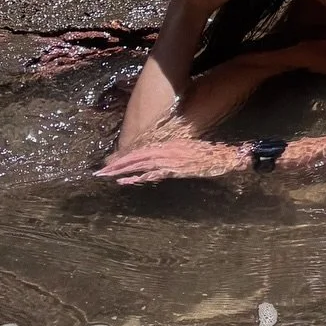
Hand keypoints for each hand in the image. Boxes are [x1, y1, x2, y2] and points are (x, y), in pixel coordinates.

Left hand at [95, 139, 246, 184]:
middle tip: (100, 171)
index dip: (124, 156)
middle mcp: (166, 150)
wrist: (225, 156)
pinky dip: (138, 177)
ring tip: (106, 175)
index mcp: (168, 144)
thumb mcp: (187, 150)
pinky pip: (153, 173)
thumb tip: (158, 164)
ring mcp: (170, 159)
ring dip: (123, 170)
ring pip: (140, 163)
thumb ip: (172, 156)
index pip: (140, 150)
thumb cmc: (208, 153)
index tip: (109, 162)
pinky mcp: (175, 169)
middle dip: (117, 163)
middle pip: (136, 156)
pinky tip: (126, 181)